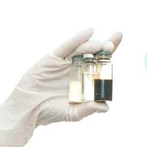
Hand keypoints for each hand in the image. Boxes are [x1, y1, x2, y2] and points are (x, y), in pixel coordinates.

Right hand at [0, 28, 122, 146]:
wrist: (29, 110)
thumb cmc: (51, 112)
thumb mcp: (73, 113)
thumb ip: (89, 109)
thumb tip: (105, 107)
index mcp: (85, 80)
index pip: (101, 65)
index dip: (110, 54)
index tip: (118, 40)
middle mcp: (77, 69)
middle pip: (94, 54)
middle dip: (104, 47)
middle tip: (111, 44)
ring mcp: (66, 63)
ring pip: (81, 50)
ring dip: (91, 46)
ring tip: (100, 45)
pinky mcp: (53, 59)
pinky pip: (66, 47)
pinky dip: (77, 39)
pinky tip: (88, 32)